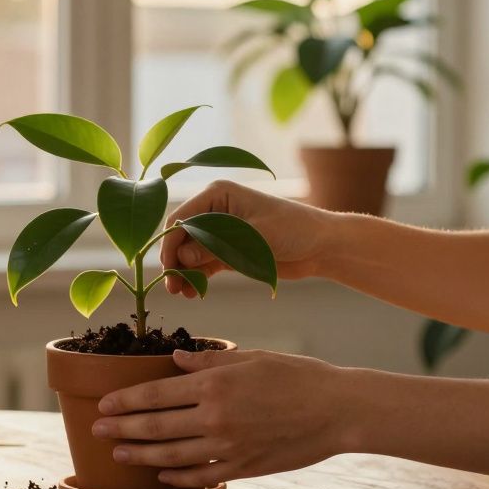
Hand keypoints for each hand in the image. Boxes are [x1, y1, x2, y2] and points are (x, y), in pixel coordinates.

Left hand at [90, 348, 346, 487]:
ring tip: (119, 452)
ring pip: (171, 455)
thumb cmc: (297, 375)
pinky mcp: (242, 467)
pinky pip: (200, 476)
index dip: (126, 400)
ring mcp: (227, 446)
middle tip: (98, 428)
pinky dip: (177, 476)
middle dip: (122, 428)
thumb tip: (176, 357)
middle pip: (155, 426)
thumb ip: (210, 359)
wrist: (337, 410)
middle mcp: (215, 417)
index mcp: (214, 384)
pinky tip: (162, 472)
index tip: (105, 403)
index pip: (157, 394)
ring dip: (140, 454)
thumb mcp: (252, 357)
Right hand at [160, 180, 335, 296]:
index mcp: (218, 194)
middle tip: (172, 288)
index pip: (181, 218)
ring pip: (190, 253)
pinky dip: (197, 277)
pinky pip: (204, 264)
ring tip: (183, 294)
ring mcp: (220, 231)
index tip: (168, 269)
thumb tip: (183, 256)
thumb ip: (218, 246)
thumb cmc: (293, 229)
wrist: (320, 245)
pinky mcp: (228, 250)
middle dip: (175, 261)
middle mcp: (214, 209)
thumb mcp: (255, 237)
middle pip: (181, 236)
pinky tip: (194, 293)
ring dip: (184, 272)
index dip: (170, 243)